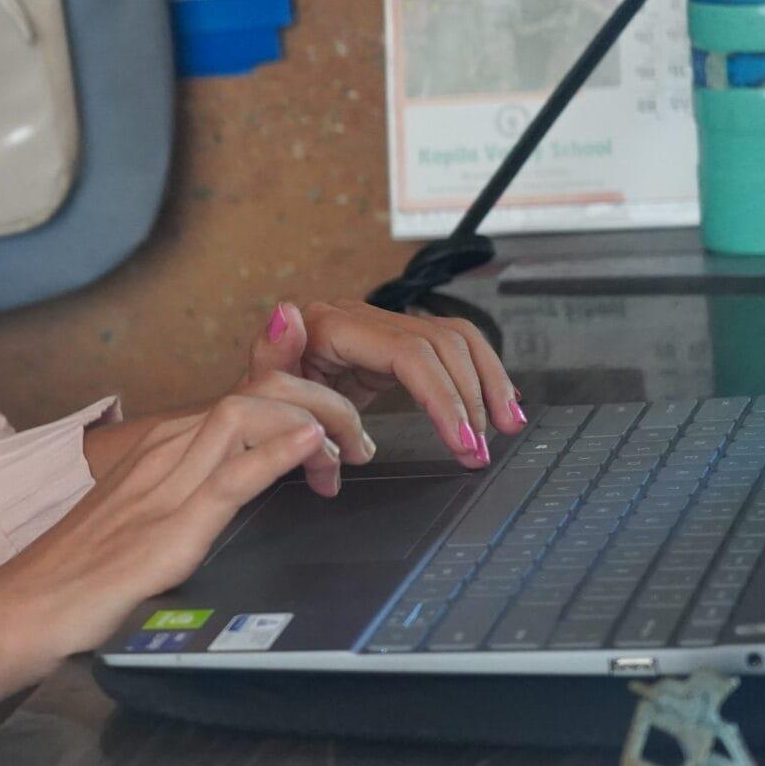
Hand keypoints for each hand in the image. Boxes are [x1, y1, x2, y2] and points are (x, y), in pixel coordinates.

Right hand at [0, 393, 333, 671]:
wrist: (25, 608)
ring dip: (314, 421)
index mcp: (160, 446)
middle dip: (321, 400)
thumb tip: (236, 490)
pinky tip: (310, 447)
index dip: (301, 402)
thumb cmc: (78, 572)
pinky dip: (279, 453)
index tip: (332, 439)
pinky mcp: (169, 528)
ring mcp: (163, 485)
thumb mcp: (145, 517)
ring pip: (247, 414)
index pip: (245, 393)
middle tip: (357, 444)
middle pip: (255, 390)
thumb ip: (188, 493)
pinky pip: (231, 475)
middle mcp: (163, 451)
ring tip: (347, 452)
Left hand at [245, 299, 523, 468]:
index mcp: (332, 325)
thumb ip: (270, 355)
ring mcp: (383, 328)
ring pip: (456, 341)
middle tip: (479, 451)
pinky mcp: (396, 346)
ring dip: (488, 385)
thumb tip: (285, 315)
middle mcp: (362, 318)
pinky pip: (450, 352)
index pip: (409, 353)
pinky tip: (498, 406)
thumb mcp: (258, 383)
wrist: (261, 397)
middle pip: (441, 345)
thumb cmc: (260, 396)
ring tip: (506, 429)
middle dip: (470, 399)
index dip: (442, 396)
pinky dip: (479, 377)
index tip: (461, 440)